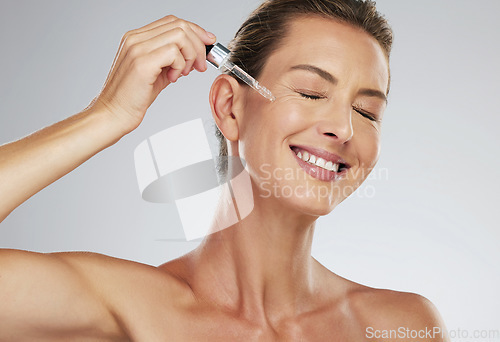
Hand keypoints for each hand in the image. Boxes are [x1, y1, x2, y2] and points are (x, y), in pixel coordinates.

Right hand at [90, 15, 215, 132]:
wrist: (113, 114)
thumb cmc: (132, 98)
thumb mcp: (157, 73)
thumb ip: (173, 60)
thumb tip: (196, 55)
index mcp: (137, 38)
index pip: (173, 21)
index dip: (195, 31)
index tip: (208, 44)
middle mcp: (135, 38)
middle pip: (179, 25)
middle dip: (198, 45)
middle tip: (200, 65)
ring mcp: (137, 48)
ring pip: (180, 35)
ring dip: (191, 55)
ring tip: (184, 73)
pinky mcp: (142, 63)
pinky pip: (174, 52)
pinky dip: (181, 65)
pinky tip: (173, 78)